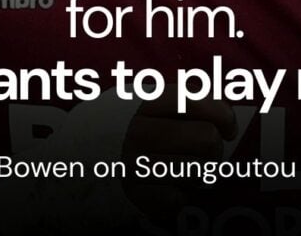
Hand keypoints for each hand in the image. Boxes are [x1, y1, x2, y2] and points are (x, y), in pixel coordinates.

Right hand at [121, 85, 236, 220]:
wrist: (72, 159)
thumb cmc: (120, 127)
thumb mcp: (141, 101)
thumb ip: (178, 100)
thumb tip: (224, 113)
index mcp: (144, 102)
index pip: (197, 102)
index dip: (223, 116)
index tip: (228, 128)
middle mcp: (139, 132)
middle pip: (207, 139)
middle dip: (214, 148)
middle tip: (205, 152)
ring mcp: (136, 166)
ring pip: (198, 171)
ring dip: (197, 173)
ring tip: (183, 168)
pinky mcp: (134, 198)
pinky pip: (178, 200)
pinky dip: (178, 196)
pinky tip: (165, 186)